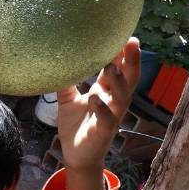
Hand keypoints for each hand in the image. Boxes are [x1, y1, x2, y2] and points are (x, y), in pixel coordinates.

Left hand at [56, 38, 140, 189]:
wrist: (75, 155)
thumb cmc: (76, 126)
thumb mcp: (68, 100)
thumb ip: (66, 82)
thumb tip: (56, 60)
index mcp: (106, 93)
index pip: (117, 69)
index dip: (122, 54)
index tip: (125, 34)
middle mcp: (113, 102)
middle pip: (128, 79)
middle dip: (131, 62)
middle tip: (132, 42)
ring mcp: (111, 117)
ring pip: (121, 98)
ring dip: (117, 82)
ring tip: (111, 67)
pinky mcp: (103, 132)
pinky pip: (106, 119)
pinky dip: (102, 108)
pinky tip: (96, 97)